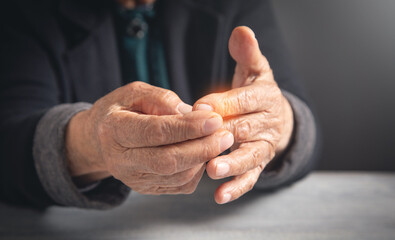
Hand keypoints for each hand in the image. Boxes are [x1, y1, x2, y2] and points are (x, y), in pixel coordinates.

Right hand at [66, 81, 233, 194]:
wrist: (101, 139)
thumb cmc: (122, 110)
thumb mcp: (134, 92)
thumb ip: (161, 99)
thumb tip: (190, 113)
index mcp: (114, 130)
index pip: (155, 132)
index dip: (188, 127)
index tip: (215, 118)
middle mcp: (121, 160)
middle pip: (168, 160)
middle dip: (202, 148)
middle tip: (226, 134)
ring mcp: (135, 179)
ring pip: (178, 177)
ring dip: (204, 159)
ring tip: (220, 141)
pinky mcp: (149, 189)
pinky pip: (181, 185)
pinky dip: (198, 170)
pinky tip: (204, 153)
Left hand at [193, 27, 293, 203]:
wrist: (276, 117)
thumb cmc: (257, 93)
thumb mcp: (255, 70)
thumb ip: (247, 53)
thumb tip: (241, 31)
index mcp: (264, 98)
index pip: (244, 100)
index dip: (224, 103)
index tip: (200, 106)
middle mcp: (267, 124)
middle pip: (245, 128)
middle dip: (223, 134)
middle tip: (204, 139)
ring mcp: (264, 147)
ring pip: (250, 156)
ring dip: (232, 164)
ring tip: (213, 170)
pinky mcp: (259, 165)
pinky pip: (251, 178)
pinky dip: (236, 187)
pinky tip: (219, 196)